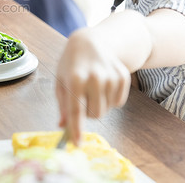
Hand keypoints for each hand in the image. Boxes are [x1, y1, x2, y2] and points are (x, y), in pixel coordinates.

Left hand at [55, 28, 130, 144]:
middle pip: (94, 114)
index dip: (77, 129)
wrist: (91, 41)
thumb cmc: (71, 63)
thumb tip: (63, 126)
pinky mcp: (123, 76)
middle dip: (87, 113)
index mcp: (75, 78)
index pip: (76, 110)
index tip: (77, 144)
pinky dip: (110, 99)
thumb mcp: (61, 80)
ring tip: (91, 88)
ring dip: (98, 105)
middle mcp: (95, 78)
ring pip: (106, 110)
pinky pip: (119, 102)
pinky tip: (103, 85)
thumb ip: (62, 104)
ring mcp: (111, 76)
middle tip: (82, 99)